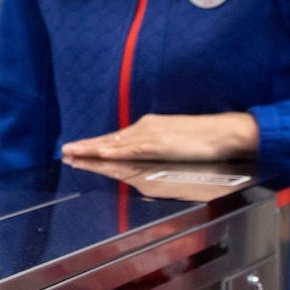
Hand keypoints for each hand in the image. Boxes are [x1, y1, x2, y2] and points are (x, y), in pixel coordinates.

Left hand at [61, 112, 259, 164]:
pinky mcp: (160, 143)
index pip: (116, 139)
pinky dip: (117, 151)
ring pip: (115, 143)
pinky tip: (103, 154)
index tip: (77, 150)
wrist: (224, 132)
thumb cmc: (204, 139)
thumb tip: (142, 161)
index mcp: (148, 129)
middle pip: (110, 140)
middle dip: (86, 146)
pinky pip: (133, 148)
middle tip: (65, 152)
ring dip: (93, 149)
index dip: (95, 145)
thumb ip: (157, 151)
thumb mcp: (173, 145)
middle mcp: (144, 129)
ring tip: (73, 153)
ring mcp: (151, 135)